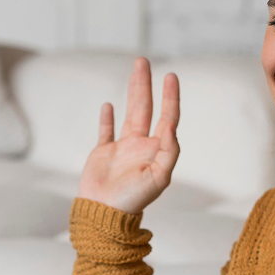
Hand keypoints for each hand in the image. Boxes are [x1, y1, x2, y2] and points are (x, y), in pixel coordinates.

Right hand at [77, 57, 179, 213]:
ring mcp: (122, 149)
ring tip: (134, 71)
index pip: (167, 118)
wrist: (104, 213)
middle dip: (146, 85)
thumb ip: (168, 152)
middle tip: (143, 61)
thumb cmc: (133, 199)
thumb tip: (171, 127)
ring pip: (129, 113)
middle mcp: (141, 146)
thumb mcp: (158, 177)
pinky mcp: (103, 153)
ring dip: (132, 92)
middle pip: (146, 109)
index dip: (170, 97)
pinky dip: (107, 118)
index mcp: (156, 151)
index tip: (171, 76)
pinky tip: (109, 105)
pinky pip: (106, 131)